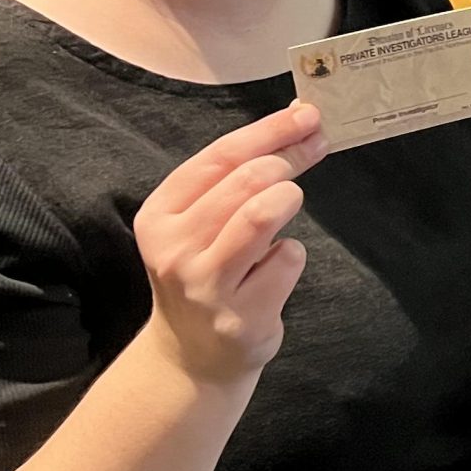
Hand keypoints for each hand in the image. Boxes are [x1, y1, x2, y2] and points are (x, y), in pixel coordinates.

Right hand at [134, 100, 326, 384]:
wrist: (192, 356)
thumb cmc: (207, 271)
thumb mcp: (200, 222)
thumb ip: (237, 177)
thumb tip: (300, 120)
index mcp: (159, 216)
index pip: (219, 156)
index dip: (270, 130)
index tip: (308, 114)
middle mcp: (174, 249)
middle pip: (247, 180)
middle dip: (288, 160)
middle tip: (311, 154)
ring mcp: (206, 286)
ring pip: (262, 213)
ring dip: (288, 199)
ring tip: (287, 204)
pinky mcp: (240, 317)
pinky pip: (287, 260)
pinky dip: (291, 254)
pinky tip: (273, 269)